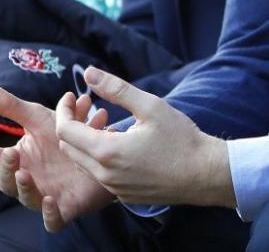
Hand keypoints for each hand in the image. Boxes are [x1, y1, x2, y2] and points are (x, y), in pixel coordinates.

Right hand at [0, 80, 112, 231]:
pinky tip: (49, 201)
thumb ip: (10, 105)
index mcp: (17, 159)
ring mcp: (44, 195)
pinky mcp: (65, 208)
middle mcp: (26, 179)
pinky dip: (49, 215)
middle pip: (5, 181)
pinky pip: (53, 221)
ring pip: (26, 199)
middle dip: (5, 169)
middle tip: (13, 154)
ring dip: (23, 188)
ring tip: (26, 174)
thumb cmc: (64, 135)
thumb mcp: (39, 116)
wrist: (103, 149)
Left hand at [53, 66, 234, 207]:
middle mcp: (104, 174)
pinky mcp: (123, 195)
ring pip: (83, 162)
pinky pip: (100, 174)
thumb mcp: (151, 106)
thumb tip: (89, 73)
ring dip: (86, 141)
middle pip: (69, 148)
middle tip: (86, 106)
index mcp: (107, 151)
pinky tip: (120, 142)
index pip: (65, 131)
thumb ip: (117, 89)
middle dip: (72, 124)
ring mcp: (113, 188)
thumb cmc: (181, 139)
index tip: (71, 96)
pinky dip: (100, 156)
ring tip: (105, 121)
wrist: (204, 174)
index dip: (63, 110)